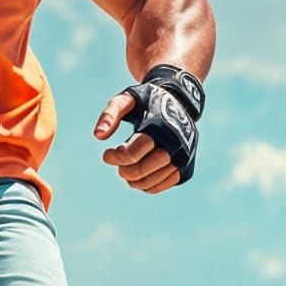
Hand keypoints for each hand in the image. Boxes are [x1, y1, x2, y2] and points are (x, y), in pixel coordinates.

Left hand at [94, 65, 203, 193]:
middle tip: (119, 166)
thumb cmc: (146, 101)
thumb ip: (110, 115)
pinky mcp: (187, 164)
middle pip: (145, 168)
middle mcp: (176, 141)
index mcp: (159, 125)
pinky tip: (140, 178)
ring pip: (156, 178)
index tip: (106, 155)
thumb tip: (98, 136)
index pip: (133, 153)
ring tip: (126, 172)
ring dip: (136, 181)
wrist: (178, 99)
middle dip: (126, 171)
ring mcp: (184, 155)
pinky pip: (168, 182)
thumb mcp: (125, 100)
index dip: (116, 157)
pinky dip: (151, 185)